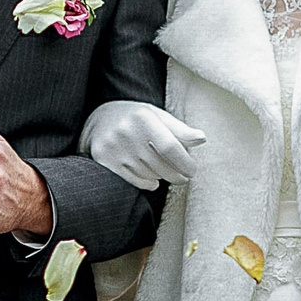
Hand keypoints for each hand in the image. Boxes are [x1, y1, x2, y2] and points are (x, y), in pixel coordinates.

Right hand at [84, 101, 203, 190]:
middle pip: (161, 165)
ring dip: (162, 177)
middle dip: (177, 175)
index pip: (170, 147)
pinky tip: (151, 177)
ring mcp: (113, 148)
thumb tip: (202, 138)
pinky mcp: (104, 161)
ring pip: (149, 175)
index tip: (192, 170)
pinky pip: (135, 181)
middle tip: (183, 176)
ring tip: (162, 170)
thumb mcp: (157, 117)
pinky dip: (148, 183)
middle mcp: (126, 132)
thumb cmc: (136, 119)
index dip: (185, 163)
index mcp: (143, 117)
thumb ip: (180, 129)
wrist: (98, 120)